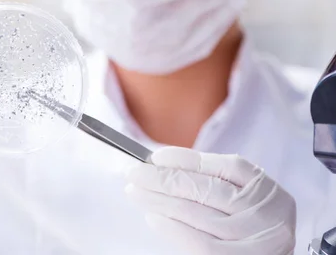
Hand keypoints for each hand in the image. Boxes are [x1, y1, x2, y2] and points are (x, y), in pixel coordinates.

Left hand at [124, 147, 295, 254]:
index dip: (186, 159)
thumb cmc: (245, 227)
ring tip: (136, 193)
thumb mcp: (240, 199)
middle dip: (162, 178)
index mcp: (264, 188)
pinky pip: (201, 243)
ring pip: (197, 213)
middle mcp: (264, 211)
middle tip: (134, 173)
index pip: (224, 166)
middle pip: (205, 188)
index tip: (155, 157)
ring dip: (159, 201)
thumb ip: (210, 182)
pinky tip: (152, 218)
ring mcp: (257, 238)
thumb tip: (159, 167)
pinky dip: (172, 228)